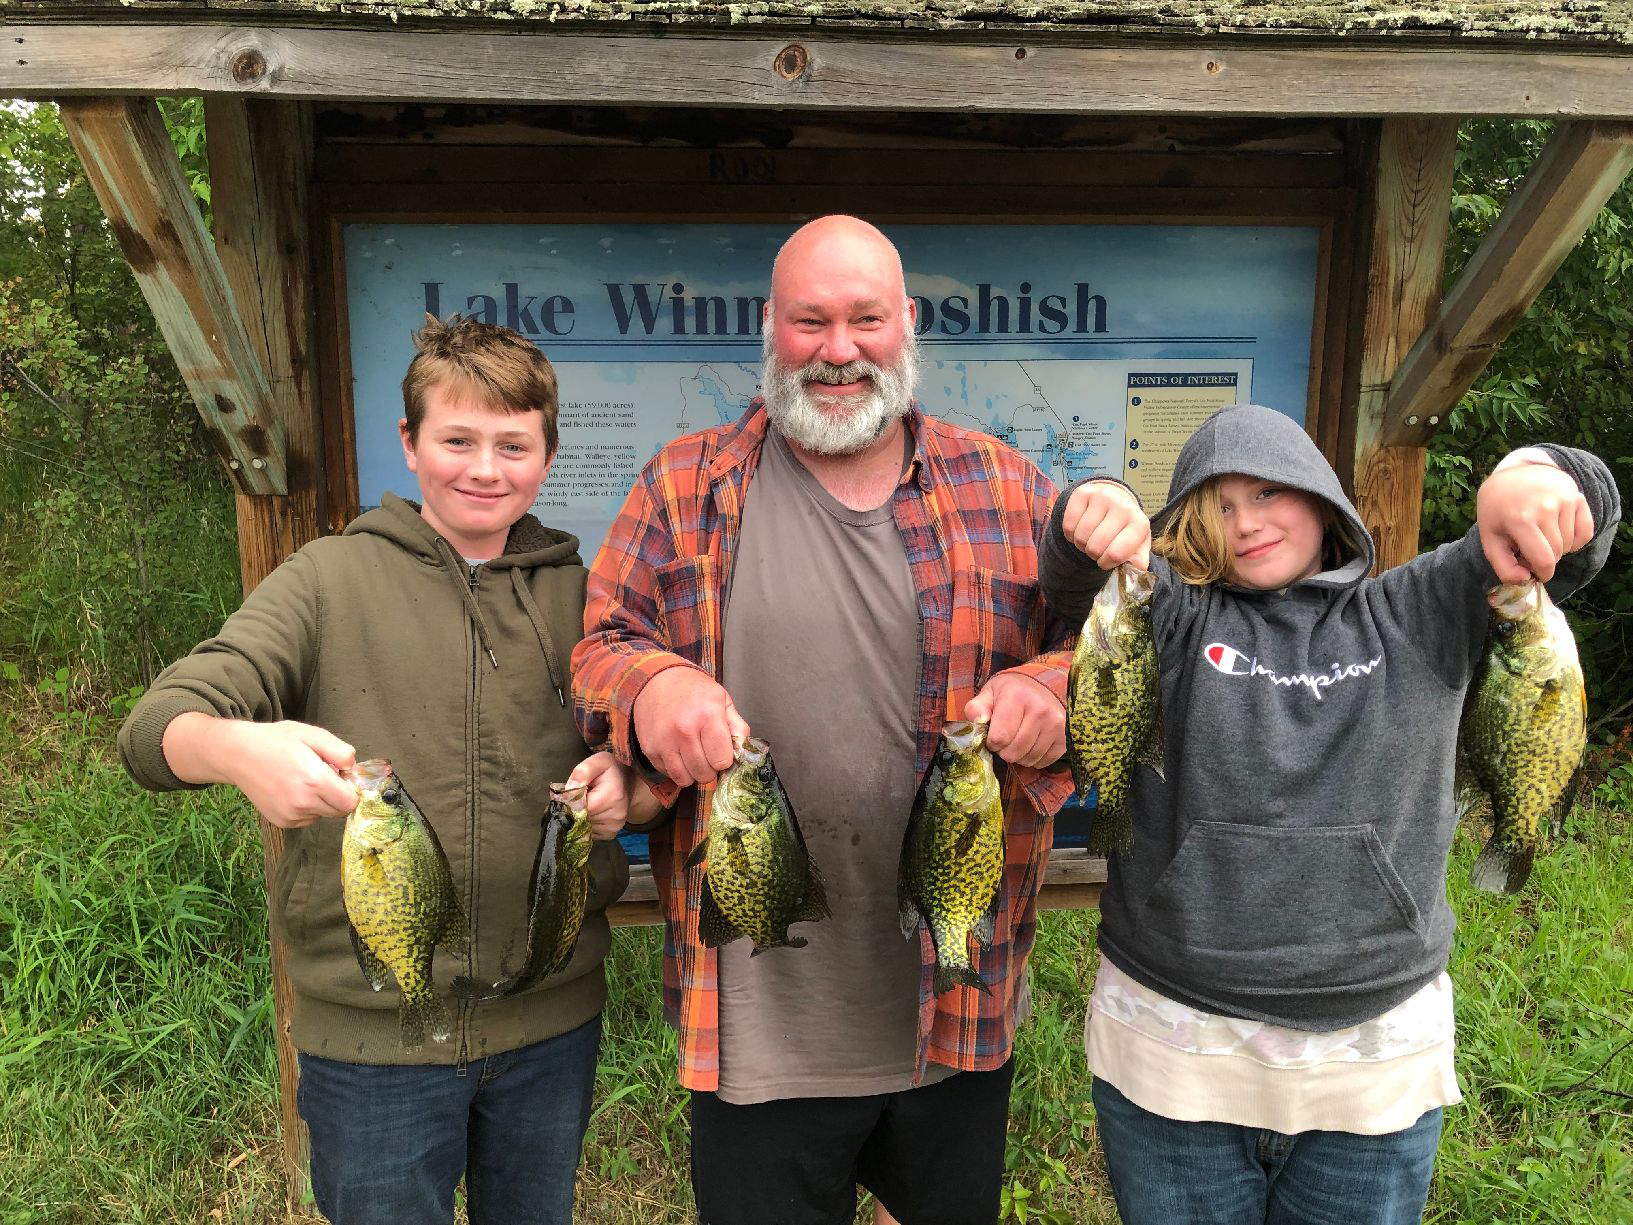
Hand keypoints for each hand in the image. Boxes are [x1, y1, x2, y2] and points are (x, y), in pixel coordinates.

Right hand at [164, 713, 356, 828]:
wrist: (238, 754)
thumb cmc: (277, 740)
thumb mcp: (313, 734)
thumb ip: (340, 751)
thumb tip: (353, 769)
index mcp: (315, 781)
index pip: (351, 802)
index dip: (350, 788)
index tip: (340, 775)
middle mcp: (303, 804)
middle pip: (339, 811)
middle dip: (338, 794)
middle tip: (321, 774)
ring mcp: (290, 816)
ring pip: (324, 815)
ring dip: (323, 801)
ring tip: (303, 779)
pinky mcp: (281, 822)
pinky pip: (308, 819)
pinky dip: (308, 807)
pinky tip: (293, 789)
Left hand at [568, 751, 633, 840]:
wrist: (627, 782)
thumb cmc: (611, 771)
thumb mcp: (598, 761)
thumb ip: (583, 771)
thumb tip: (569, 788)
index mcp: (612, 796)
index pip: (579, 807)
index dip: (570, 800)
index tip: (572, 792)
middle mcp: (615, 816)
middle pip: (580, 819)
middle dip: (575, 808)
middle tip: (581, 796)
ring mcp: (614, 827)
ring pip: (582, 827)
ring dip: (580, 816)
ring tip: (589, 802)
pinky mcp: (610, 834)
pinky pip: (588, 832)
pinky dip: (585, 823)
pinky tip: (592, 811)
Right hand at [631, 666, 749, 787]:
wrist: (657, 680)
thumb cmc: (693, 690)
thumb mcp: (722, 699)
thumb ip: (738, 726)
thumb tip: (744, 752)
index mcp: (707, 715)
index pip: (722, 760)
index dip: (725, 759)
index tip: (721, 751)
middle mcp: (684, 730)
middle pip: (704, 773)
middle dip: (710, 768)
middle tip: (707, 754)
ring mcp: (664, 741)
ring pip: (685, 779)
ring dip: (692, 772)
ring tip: (693, 755)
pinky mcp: (649, 749)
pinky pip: (668, 773)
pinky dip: (676, 769)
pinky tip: (678, 752)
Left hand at [964, 672, 1064, 768]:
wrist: (1042, 686)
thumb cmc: (1011, 692)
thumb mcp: (989, 693)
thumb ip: (976, 708)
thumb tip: (978, 722)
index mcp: (1017, 697)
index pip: (1000, 738)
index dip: (992, 742)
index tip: (993, 735)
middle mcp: (1040, 710)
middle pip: (1014, 752)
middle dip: (1005, 750)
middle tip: (1006, 738)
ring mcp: (1055, 725)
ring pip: (1029, 759)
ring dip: (1019, 755)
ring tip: (1019, 739)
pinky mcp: (1065, 737)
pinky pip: (1043, 762)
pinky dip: (1034, 758)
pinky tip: (1032, 743)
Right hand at [1061, 481, 1150, 569]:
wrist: (1115, 501)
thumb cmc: (1124, 528)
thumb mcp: (1136, 545)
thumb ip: (1138, 559)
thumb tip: (1137, 566)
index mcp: (1139, 524)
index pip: (1115, 554)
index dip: (1106, 563)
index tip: (1106, 560)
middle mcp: (1123, 507)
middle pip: (1095, 547)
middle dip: (1093, 554)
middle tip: (1097, 549)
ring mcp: (1103, 497)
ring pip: (1081, 536)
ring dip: (1081, 544)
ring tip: (1089, 539)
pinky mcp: (1083, 492)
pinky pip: (1068, 525)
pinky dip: (1071, 534)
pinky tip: (1080, 529)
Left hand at [1476, 456, 1593, 583]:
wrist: (1513, 474)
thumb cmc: (1498, 509)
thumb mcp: (1489, 536)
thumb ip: (1502, 565)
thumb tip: (1525, 580)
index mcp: (1520, 519)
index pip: (1544, 560)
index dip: (1542, 573)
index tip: (1536, 573)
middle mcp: (1545, 507)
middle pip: (1557, 553)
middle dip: (1545, 559)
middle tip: (1530, 549)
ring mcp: (1564, 500)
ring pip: (1570, 544)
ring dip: (1558, 548)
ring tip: (1540, 535)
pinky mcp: (1577, 497)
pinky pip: (1585, 532)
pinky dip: (1575, 540)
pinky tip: (1558, 532)